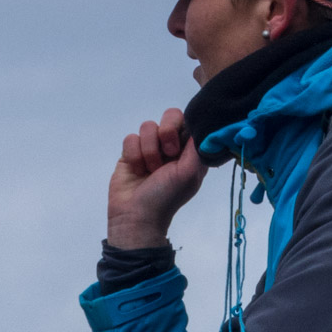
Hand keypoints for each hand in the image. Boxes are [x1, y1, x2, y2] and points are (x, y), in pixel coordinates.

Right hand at [107, 107, 206, 248]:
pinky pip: (130, 138)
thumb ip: (198, 147)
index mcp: (188, 150)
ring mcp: (149, 148)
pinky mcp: (130, 152)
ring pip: (147, 126)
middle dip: (166, 134)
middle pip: (170, 115)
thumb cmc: (167, 197)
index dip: (184, 126)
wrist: (137, 216)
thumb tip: (200, 126)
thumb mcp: (190, 173)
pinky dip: (133, 155)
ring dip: (149, 150)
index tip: (180, 145)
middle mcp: (170, 146)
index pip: (189, 121)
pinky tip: (137, 170)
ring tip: (149, 170)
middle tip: (168, 155)